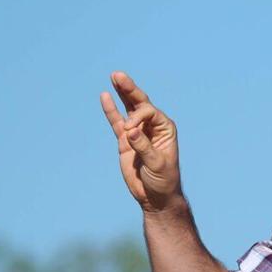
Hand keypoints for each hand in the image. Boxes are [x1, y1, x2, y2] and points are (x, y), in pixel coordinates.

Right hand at [100, 71, 181, 211]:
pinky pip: (116, 122)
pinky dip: (111, 110)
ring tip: (115, 76)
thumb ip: (144, 147)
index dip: (138, 116)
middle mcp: (152, 127)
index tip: (130, 131)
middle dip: (130, 89)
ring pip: (128, 109)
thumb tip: (130, 132)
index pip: (149, 112)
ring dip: (121, 93)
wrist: (155, 196)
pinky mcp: (125, 141)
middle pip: (140, 103)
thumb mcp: (157, 165)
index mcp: (165, 128)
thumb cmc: (163, 180)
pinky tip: (106, 96)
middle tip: (118, 75)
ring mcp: (138, 132)